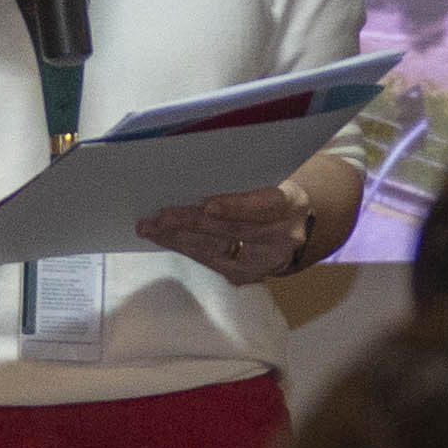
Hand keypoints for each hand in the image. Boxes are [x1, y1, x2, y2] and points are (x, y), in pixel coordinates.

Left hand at [138, 183, 310, 286]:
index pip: (263, 206)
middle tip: (161, 217)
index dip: (235, 207)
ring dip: (179, 238)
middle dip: (192, 223)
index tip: (207, 206)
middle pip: (232, 230)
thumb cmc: (273, 196)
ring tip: (152, 228)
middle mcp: (281, 236)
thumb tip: (196, 172)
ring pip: (216, 249)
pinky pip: (210, 261)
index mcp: (290, 205)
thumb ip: (244, 181)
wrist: (295, 227)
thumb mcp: (271, 180)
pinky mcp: (246, 274)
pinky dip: (186, 248)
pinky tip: (166, 239)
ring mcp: (263, 261)